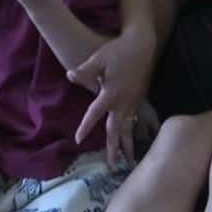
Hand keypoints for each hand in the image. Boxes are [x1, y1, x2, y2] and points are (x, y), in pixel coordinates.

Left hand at [67, 36, 151, 168]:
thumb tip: (70, 75)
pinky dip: (135, 133)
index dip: (86, 127)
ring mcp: (134, 101)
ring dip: (128, 145)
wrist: (142, 44)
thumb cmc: (118, 50)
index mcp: (111, 93)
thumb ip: (85, 70)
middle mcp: (124, 101)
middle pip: (117, 130)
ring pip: (130, 128)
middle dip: (114, 149)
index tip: (78, 140)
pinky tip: (135, 142)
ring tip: (129, 162)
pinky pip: (137, 121)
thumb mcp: (99, 58)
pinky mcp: (140, 99)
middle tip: (110, 167)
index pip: (95, 114)